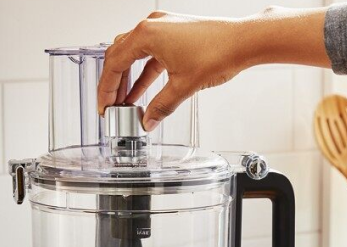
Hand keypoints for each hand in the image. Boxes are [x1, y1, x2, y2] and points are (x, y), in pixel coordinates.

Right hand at [97, 11, 248, 131]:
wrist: (243, 41)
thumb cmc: (217, 52)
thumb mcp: (183, 86)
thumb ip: (161, 106)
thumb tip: (148, 120)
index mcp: (146, 34)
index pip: (114, 63)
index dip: (106, 88)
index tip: (104, 106)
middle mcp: (151, 26)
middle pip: (119, 56)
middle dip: (113, 84)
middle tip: (110, 105)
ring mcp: (163, 28)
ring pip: (134, 55)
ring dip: (128, 79)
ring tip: (123, 102)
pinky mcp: (173, 34)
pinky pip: (150, 55)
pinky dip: (144, 73)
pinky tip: (141, 91)